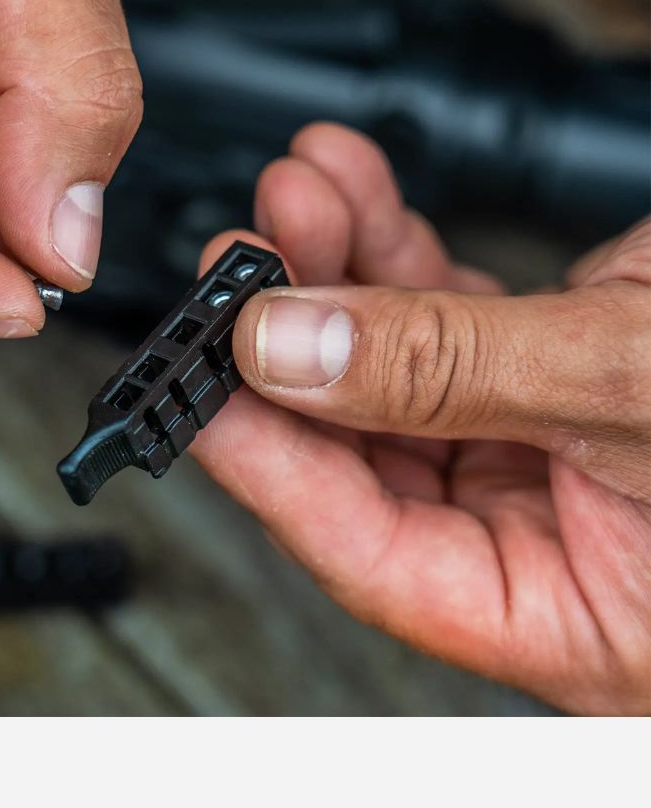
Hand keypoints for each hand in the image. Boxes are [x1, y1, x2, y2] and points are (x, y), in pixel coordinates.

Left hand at [192, 123, 650, 713]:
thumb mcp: (633, 390)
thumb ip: (450, 374)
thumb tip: (293, 352)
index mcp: (562, 613)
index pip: (367, 550)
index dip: (270, 464)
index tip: (200, 385)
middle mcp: (542, 536)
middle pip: (365, 446)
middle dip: (293, 337)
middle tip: (237, 263)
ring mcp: (542, 444)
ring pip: (393, 363)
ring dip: (334, 270)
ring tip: (289, 197)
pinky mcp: (552, 365)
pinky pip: (445, 312)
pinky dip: (394, 248)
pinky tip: (348, 194)